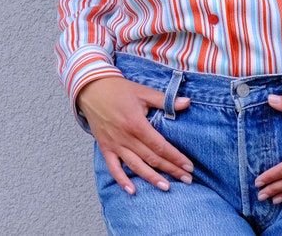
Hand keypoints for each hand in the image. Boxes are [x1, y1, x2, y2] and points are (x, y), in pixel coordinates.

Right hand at [77, 76, 192, 194]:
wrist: (93, 89)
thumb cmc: (120, 90)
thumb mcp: (143, 92)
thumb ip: (165, 100)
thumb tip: (187, 102)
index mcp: (137, 123)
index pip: (160, 146)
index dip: (175, 157)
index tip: (189, 167)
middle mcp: (126, 137)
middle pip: (151, 158)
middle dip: (171, 170)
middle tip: (187, 180)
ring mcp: (115, 145)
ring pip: (135, 166)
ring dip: (151, 178)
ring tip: (166, 187)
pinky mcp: (105, 148)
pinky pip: (113, 168)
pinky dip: (122, 181)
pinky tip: (132, 191)